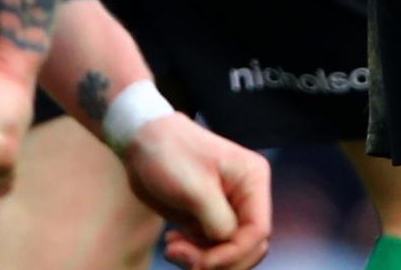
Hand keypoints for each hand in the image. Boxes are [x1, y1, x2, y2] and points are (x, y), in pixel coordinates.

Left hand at [120, 112, 273, 269]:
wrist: (142, 143)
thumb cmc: (169, 154)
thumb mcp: (195, 188)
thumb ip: (218, 220)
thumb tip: (226, 244)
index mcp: (252, 180)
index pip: (258, 231)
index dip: (233, 254)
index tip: (202, 263)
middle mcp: (246, 196)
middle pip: (248, 246)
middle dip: (219, 260)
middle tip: (188, 261)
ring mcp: (228, 209)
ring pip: (229, 252)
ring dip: (202, 259)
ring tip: (173, 249)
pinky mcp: (209, 218)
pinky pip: (212, 249)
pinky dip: (193, 254)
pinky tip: (173, 243)